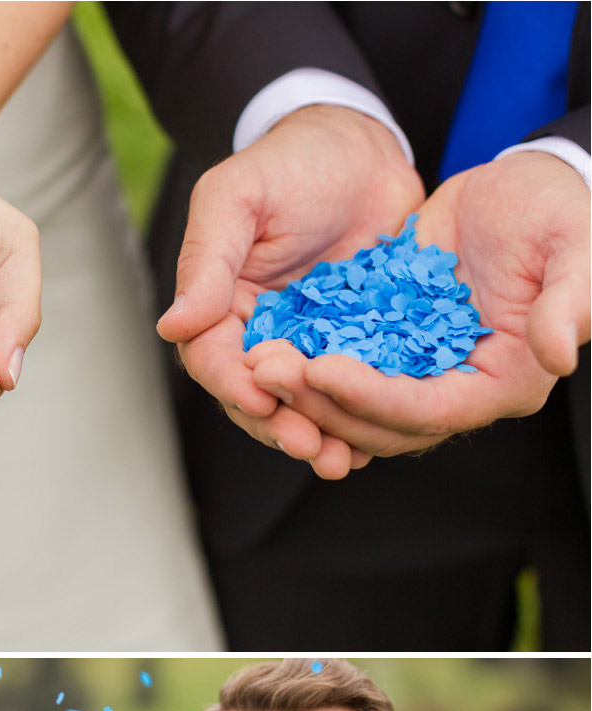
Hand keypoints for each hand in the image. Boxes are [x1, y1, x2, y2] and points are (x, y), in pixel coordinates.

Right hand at [156, 105, 423, 473]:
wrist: (362, 151)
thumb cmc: (290, 163)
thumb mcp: (238, 198)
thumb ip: (207, 262)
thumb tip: (173, 326)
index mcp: (220, 307)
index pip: (214, 361)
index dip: (235, 387)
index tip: (262, 403)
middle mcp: (258, 337)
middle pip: (256, 399)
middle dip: (281, 428)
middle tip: (309, 448)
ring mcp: (306, 347)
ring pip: (303, 406)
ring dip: (320, 436)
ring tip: (342, 460)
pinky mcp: (351, 348)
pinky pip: (349, 393)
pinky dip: (359, 418)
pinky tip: (378, 438)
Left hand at [258, 151, 591, 474]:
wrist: (527, 184)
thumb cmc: (562, 210)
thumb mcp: (577, 246)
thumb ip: (570, 300)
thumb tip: (557, 353)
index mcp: (501, 383)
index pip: (426, 410)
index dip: (371, 397)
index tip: (319, 371)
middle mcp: (455, 389)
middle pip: (377, 421)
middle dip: (320, 402)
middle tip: (266, 370)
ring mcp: (419, 372)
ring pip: (351, 403)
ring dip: (302, 390)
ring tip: (257, 360)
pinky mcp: (392, 345)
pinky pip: (341, 367)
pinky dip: (304, 362)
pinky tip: (265, 343)